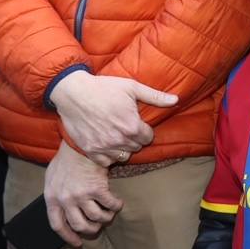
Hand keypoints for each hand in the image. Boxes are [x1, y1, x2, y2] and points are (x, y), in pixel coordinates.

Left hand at [44, 141, 123, 246]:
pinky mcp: (97, 189)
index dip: (68, 236)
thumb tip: (62, 209)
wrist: (80, 145)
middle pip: (79, 225)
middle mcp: (65, 200)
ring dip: (105, 218)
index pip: (57, 225)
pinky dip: (116, 206)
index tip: (77, 242)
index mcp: (52, 198)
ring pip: (96, 218)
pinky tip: (118, 203)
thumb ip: (56, 195)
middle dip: (91, 229)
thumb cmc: (67, 160)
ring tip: (109, 213)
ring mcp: (81, 195)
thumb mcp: (52, 178)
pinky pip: (110, 205)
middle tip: (97, 226)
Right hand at [51, 71, 178, 166]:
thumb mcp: (131, 87)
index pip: (148, 138)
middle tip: (124, 126)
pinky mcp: (90, 151)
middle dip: (133, 138)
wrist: (73, 93)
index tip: (135, 122)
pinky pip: (106, 161)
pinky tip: (104, 143)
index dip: (143, 130)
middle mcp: (119, 140)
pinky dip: (107, 155)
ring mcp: (104, 147)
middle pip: (136, 147)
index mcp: (132, 126)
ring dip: (122, 148)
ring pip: (123, 156)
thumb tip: (176, 100)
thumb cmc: (103, 87)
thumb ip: (155, 96)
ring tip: (115, 135)